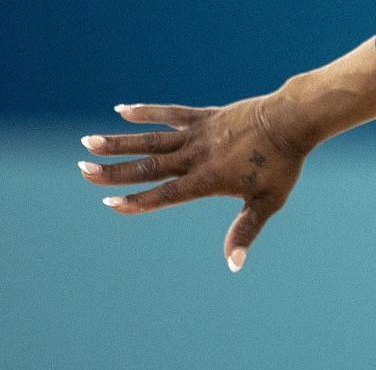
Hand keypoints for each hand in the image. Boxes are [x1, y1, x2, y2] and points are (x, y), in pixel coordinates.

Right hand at [78, 96, 311, 271]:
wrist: (293, 120)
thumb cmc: (282, 164)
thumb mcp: (267, 202)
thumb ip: (245, 231)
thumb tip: (233, 265)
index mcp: (208, 179)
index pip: (165, 194)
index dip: (138, 201)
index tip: (109, 202)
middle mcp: (197, 155)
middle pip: (149, 166)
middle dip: (115, 171)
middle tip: (82, 171)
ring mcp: (199, 133)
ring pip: (152, 138)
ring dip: (120, 141)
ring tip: (88, 142)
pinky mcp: (205, 115)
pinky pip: (170, 112)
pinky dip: (146, 111)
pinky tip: (122, 109)